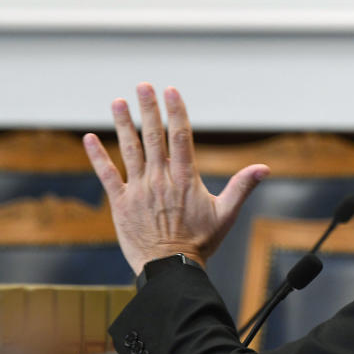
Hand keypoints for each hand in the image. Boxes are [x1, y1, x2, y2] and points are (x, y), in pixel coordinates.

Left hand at [84, 83, 268, 273]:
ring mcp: (138, 189)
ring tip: (117, 102)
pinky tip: (89, 138)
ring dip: (123, 124)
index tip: (171, 91)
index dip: (176, 111)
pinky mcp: (120, 203)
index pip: (180, 136)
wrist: (171, 268)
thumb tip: (264, 168)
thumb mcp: (226, 214)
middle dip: (148, 108)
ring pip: (129, 149)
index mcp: (185, 178)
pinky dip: (97, 156)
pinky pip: (107, 175)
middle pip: (153, 136)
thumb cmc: (201, 242)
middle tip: (143, 85)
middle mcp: (160, 178)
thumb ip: (242, 187)